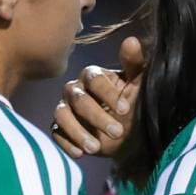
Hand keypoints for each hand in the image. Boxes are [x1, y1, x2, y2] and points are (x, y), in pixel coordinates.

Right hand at [52, 34, 145, 156]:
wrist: (129, 134)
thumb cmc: (133, 104)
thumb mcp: (138, 84)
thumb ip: (134, 64)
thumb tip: (132, 40)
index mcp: (93, 76)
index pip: (94, 79)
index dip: (109, 93)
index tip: (125, 108)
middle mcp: (75, 90)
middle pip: (78, 100)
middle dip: (98, 117)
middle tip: (118, 132)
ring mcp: (66, 108)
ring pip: (62, 116)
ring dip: (78, 132)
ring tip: (95, 148)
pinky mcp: (60, 127)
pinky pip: (56, 133)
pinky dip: (67, 143)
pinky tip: (80, 154)